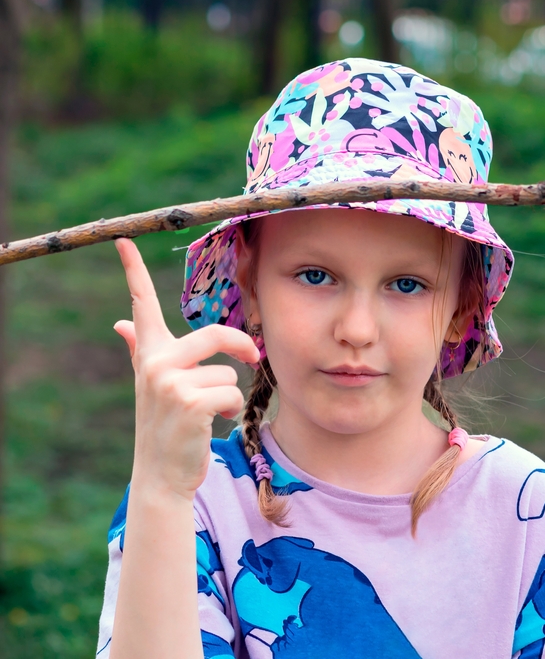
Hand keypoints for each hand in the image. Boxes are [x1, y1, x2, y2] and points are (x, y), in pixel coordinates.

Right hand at [113, 238, 259, 500]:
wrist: (162, 472)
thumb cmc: (166, 424)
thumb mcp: (151, 384)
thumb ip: (140, 350)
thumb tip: (122, 323)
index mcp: (149, 352)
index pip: (142, 305)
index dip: (132, 272)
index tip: (124, 239)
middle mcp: (154, 361)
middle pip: (217, 333)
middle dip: (243, 347)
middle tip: (254, 356)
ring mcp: (168, 381)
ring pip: (229, 372)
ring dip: (228, 395)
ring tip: (205, 414)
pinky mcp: (189, 401)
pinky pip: (231, 392)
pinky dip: (230, 410)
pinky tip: (209, 424)